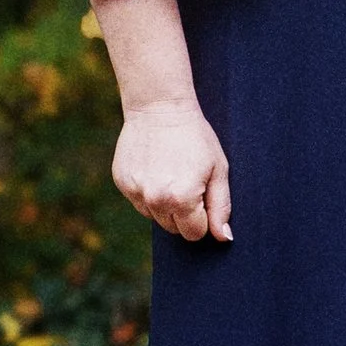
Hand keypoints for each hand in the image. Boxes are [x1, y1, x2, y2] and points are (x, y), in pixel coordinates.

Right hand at [112, 100, 231, 242]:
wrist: (159, 106)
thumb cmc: (195, 136)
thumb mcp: (217, 169)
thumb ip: (221, 206)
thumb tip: (223, 238)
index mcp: (182, 199)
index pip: (194, 233)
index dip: (202, 217)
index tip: (203, 194)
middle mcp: (155, 200)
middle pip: (174, 229)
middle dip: (184, 213)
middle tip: (187, 180)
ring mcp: (135, 192)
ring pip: (155, 217)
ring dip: (164, 204)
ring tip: (170, 172)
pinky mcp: (122, 183)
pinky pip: (139, 202)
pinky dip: (148, 192)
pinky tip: (155, 167)